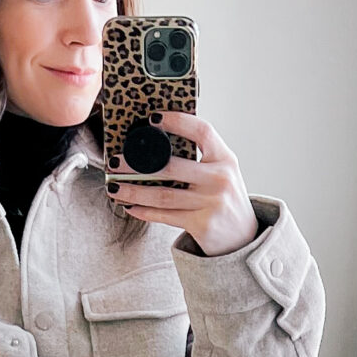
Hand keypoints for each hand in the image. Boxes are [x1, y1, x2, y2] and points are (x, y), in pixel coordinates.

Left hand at [108, 111, 258, 254]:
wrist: (243, 238)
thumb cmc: (225, 200)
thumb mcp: (222, 173)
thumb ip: (201, 158)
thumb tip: (156, 145)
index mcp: (226, 159)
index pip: (202, 131)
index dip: (177, 121)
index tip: (152, 118)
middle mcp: (220, 179)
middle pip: (171, 166)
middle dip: (136, 164)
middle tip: (114, 161)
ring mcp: (211, 203)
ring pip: (162, 195)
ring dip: (133, 191)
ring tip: (114, 188)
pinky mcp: (202, 224)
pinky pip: (165, 215)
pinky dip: (144, 211)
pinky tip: (130, 207)